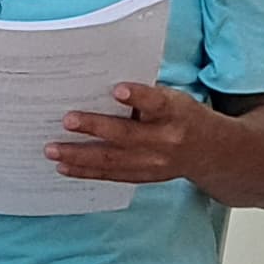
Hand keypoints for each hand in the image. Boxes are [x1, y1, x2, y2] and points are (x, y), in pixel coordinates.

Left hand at [52, 80, 229, 187]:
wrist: (210, 152)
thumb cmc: (184, 116)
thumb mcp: (174, 99)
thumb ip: (145, 96)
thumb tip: (102, 86)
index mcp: (175, 113)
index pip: (157, 103)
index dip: (138, 96)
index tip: (117, 89)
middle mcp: (165, 140)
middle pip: (126, 135)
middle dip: (94, 127)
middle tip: (66, 120)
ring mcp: (154, 163)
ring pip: (112, 160)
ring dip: (79, 156)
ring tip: (52, 150)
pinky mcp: (144, 177)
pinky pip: (111, 176)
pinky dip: (85, 171)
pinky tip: (65, 166)